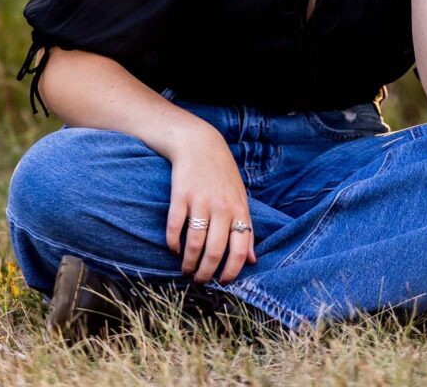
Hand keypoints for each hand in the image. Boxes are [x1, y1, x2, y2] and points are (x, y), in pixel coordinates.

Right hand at [166, 121, 256, 283]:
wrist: (199, 144)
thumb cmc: (223, 174)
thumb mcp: (241, 198)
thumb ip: (247, 228)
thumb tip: (253, 259)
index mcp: (239, 209)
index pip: (240, 248)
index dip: (232, 270)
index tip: (224, 282)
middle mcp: (221, 207)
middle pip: (215, 250)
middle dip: (207, 273)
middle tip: (200, 281)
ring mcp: (200, 201)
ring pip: (194, 243)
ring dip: (189, 263)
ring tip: (186, 270)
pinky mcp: (180, 195)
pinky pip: (175, 226)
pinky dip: (173, 243)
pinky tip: (174, 249)